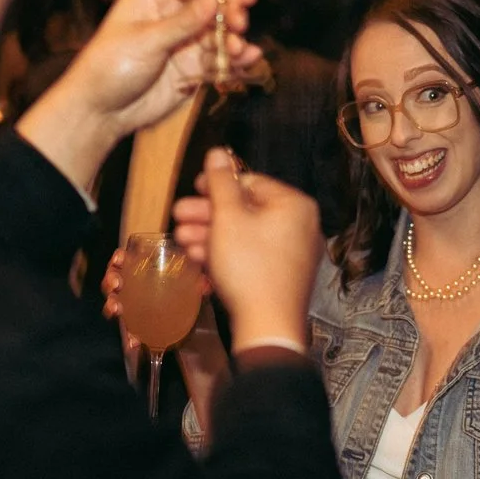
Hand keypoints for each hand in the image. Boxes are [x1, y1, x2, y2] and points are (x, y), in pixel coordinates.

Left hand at [19, 0, 257, 191]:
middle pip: (213, 8)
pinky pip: (217, 60)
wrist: (100, 110)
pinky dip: (233, 60)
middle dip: (230, 16)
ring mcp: (182, 42)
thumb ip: (184, 21)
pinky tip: (247, 60)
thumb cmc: (110, 66)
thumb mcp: (147, 39)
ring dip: (233, 41)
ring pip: (218, 35)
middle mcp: (172, 14)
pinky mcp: (190, 68)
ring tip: (238, 50)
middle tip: (241, 25)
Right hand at [179, 148, 319, 347]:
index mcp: (294, 204)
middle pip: (247, 211)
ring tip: (181, 241)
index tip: (193, 188)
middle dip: (207, 215)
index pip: (251, 182)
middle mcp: (301, 226)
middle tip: (178, 216)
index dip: (217, 184)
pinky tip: (200, 260)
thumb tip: (218, 152)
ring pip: (246, 236)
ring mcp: (294, 254)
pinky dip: (227, 256)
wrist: (267, 326)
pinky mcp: (284, 277)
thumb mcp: (227, 218)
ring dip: (211, 236)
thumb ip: (220, 183)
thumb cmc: (249, 267)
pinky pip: (253, 257)